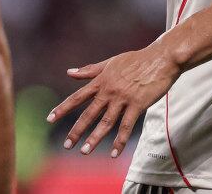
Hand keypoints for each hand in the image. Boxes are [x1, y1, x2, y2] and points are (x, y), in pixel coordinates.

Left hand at [47, 43, 179, 157]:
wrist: (161, 58)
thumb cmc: (137, 59)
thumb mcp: (111, 62)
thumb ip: (90, 70)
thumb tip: (69, 72)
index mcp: (101, 80)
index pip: (77, 96)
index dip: (63, 108)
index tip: (50, 119)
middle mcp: (109, 90)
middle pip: (89, 113)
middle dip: (77, 130)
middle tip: (67, 145)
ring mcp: (123, 98)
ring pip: (106, 121)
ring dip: (94, 138)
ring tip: (84, 151)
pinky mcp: (137, 104)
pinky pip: (126, 126)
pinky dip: (119, 141)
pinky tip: (113, 153)